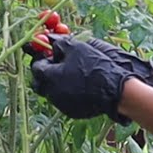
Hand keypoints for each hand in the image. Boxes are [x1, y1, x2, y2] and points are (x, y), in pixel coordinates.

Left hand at [25, 35, 152, 123]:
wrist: (115, 90)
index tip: (51, 53)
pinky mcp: (72, 112)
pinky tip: (81, 85)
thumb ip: (59, 43)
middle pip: (40, 83)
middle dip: (45, 73)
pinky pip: (64, 100)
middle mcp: (51, 94)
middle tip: (56, 64)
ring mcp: (62, 105)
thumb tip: (50, 41)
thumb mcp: (76, 47)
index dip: (42, 58)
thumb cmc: (95, 65)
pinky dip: (68, 92)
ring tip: (72, 73)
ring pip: (52, 92)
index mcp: (49, 77)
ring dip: (56, 83)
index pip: (36, 67)